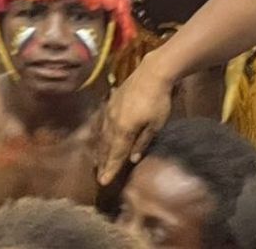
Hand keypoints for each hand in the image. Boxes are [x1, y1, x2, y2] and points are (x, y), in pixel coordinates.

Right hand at [96, 59, 174, 183]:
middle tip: (99, 175)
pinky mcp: (111, 103)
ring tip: (97, 160)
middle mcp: (112, 122)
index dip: (110, 169)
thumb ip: (143, 142)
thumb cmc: (158, 101)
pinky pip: (103, 123)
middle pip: (106, 146)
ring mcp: (109, 111)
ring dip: (100, 149)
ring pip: (103, 134)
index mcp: (123, 130)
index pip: (116, 154)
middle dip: (103, 161)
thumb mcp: (155, 125)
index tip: (103, 182)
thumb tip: (133, 159)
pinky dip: (101, 134)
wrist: (151, 73)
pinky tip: (101, 136)